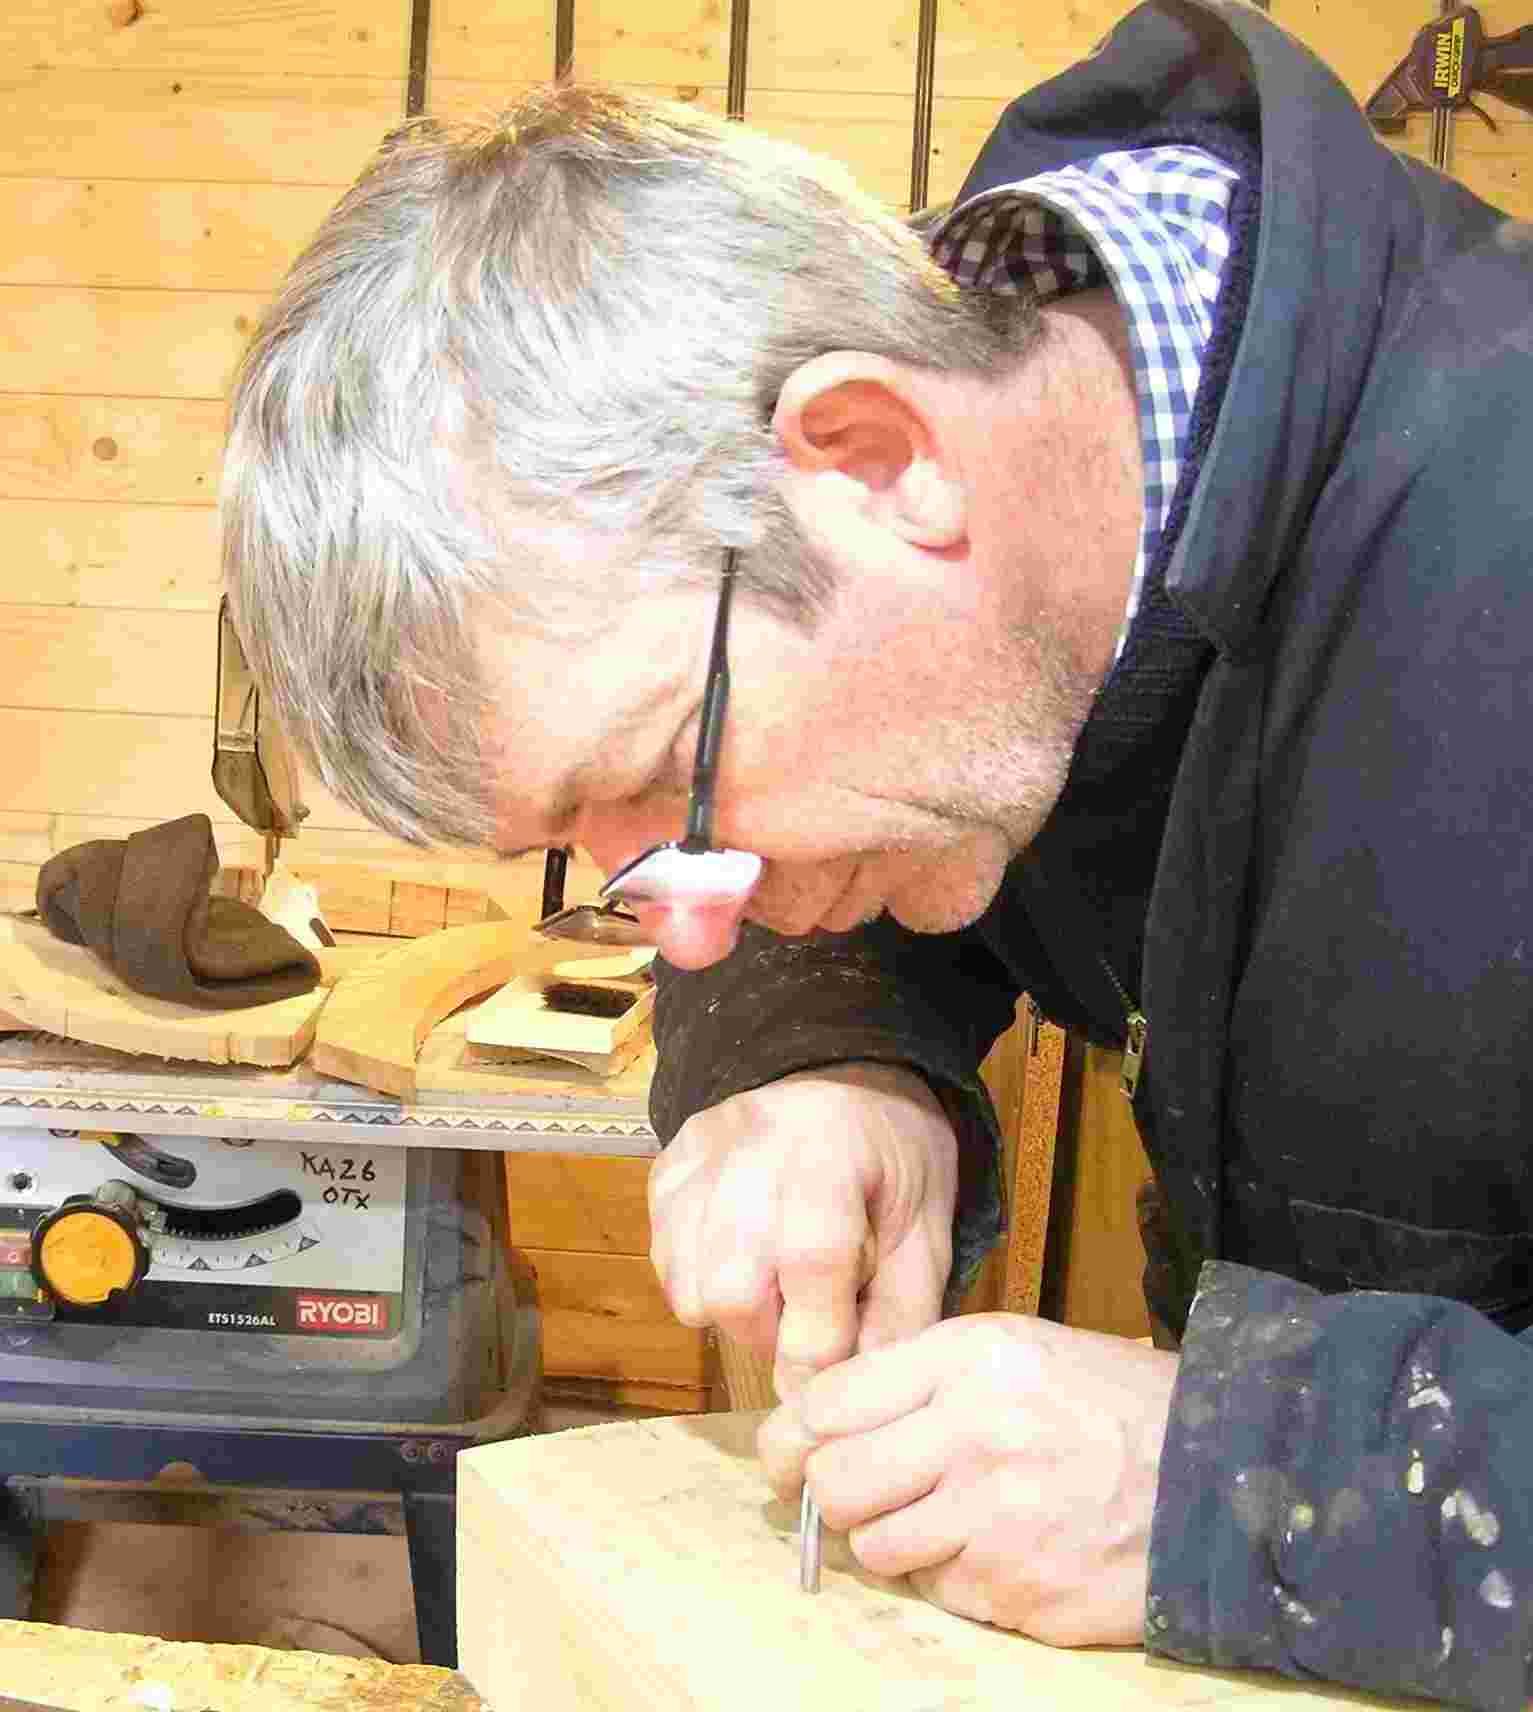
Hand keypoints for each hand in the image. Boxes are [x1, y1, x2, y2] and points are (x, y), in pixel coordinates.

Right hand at [648, 1063, 956, 1397]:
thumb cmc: (894, 1154)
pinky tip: (746, 1255)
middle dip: (772, 1333)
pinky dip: (702, 1279)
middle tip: (809, 1316)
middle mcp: (750, 1148)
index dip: (821, 1346)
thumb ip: (900, 1311)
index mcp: (829, 1153)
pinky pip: (665, 1258)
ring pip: (689, 1286)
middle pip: (732, 1291)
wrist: (843, 1071)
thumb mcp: (926, 1225)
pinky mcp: (666, 1167)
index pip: (811, 1266)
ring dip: (735, 1312)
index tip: (833, 1380)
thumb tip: (854, 1391)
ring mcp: (697, 1156)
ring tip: (778, 1282)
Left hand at [758, 1313, 1177, 1645]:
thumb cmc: (1108, 1406)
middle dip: (832, 1494)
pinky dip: (951, 1578)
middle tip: (857, 1493)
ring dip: (892, 1540)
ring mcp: (993, 1518)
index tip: (790, 1453)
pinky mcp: (1016, 1589)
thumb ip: (920, 1379)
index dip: (796, 1435)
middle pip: (835, 1481)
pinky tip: (997, 1548)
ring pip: (875, 1547)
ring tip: (943, 1518)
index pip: (830, 1402)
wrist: (1217, 1477)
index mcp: (968, 1360)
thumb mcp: (1016, 1352)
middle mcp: (972, 1433)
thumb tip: (820, 1422)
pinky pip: (937, 1592)